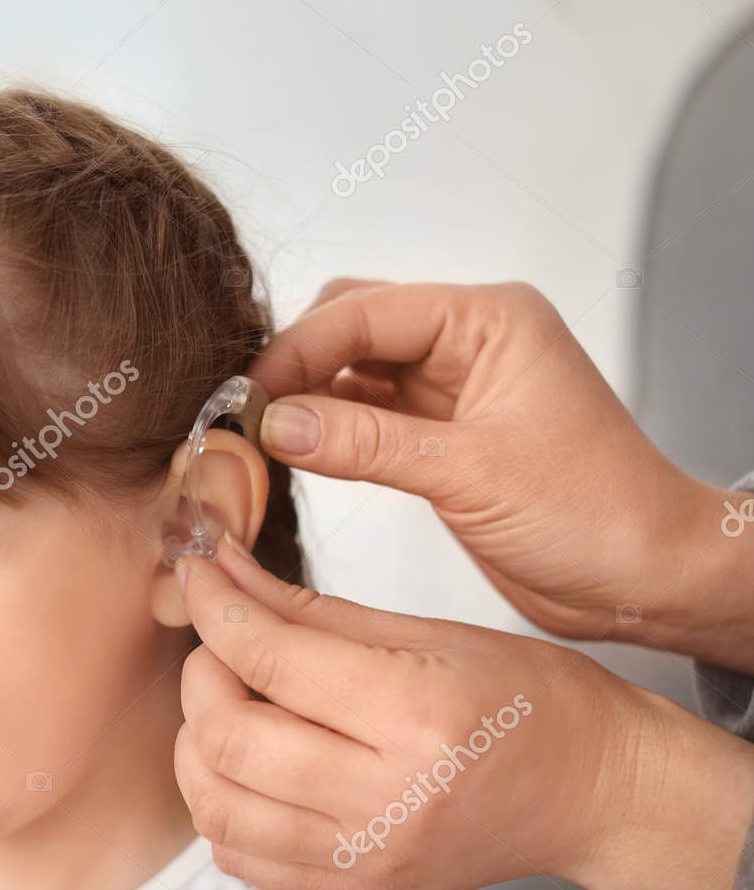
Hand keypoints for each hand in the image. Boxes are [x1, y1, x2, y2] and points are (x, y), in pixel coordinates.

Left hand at [172, 536, 753, 889]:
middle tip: (221, 647)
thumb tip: (222, 571)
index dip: (216, 610)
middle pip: (228, 739)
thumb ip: (309, 607)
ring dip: (197, 746)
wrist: (596, 793)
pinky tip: (249, 767)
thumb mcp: (429, 630)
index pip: (272, 659)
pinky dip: (221, 805)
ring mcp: (370, 857)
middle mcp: (390, 799)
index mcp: (418, 716)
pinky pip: (240, 857)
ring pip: (217, 806)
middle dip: (201, 676)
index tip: (199, 578)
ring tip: (229, 706)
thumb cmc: (529, 702)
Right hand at [247, 280, 753, 671]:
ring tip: (255, 440)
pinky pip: (362, 420)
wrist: (645, 578)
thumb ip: (365, 442)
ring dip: (303, 401)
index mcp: (488, 322)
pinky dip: (323, 435)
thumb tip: (277, 422)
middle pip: (349, 327)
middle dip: (293, 364)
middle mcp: (466, 345)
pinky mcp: (437, 439)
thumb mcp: (469, 473)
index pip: (365, 312)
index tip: (246, 398)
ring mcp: (449, 392)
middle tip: (244, 417)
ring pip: (350, 373)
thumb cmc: (597, 514)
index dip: (297, 349)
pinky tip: (291, 457)